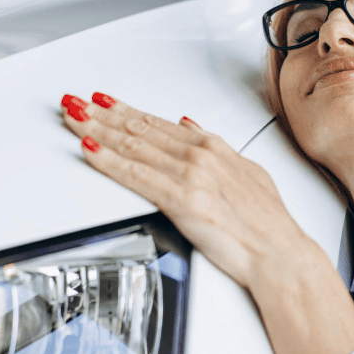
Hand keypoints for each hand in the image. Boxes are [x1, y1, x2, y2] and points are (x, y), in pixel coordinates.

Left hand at [59, 93, 317, 289]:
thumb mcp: (246, 170)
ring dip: (97, 130)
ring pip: (132, 146)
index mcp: (213, 147)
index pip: (157, 122)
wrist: (280, 253)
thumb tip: (189, 125)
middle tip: (74, 102)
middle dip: (102, 113)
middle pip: (139, 128)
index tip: (104, 100)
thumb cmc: (267, 221)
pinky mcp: (182, 201)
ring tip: (73, 119)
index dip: (126, 109)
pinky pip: (135, 176)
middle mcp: (199, 156)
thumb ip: (215, 147)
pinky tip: (90, 150)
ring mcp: (189, 176)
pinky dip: (109, 160)